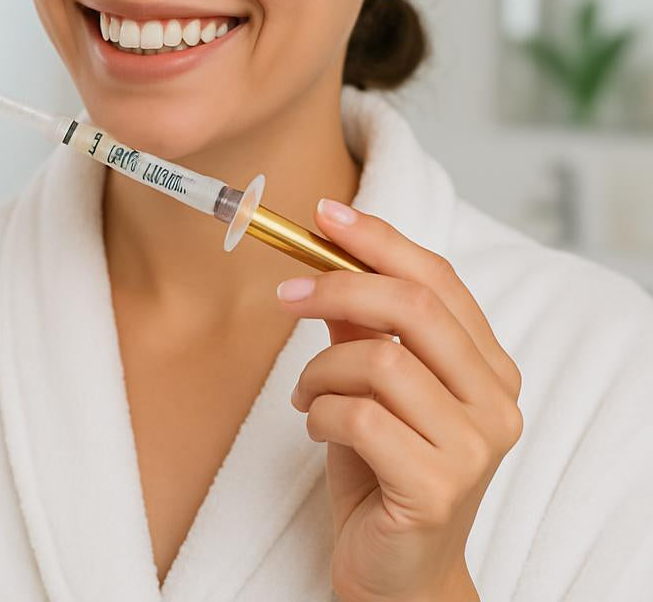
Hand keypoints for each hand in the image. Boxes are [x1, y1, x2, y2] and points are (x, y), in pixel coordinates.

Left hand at [276, 198, 521, 601]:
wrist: (398, 575)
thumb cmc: (383, 470)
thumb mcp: (370, 386)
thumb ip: (361, 326)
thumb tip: (326, 256)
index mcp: (488, 366)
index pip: (439, 279)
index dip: (379, 241)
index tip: (323, 216)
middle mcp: (496, 402)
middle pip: (415, 307)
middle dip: (338, 288)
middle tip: (287, 296)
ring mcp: (474, 448)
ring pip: (380, 362)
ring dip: (320, 371)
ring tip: (307, 395)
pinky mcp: (438, 488)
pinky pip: (360, 418)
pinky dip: (320, 412)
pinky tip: (317, 426)